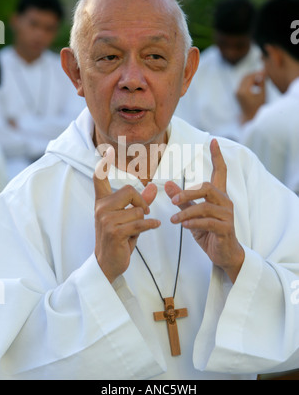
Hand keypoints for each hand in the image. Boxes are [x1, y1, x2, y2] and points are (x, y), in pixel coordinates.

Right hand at [93, 147, 159, 282]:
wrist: (107, 264)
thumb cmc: (119, 239)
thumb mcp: (129, 218)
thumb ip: (141, 201)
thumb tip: (154, 186)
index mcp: (102, 202)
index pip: (99, 179)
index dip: (103, 165)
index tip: (106, 152)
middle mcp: (101, 208)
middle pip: (130, 191)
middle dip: (142, 203)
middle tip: (144, 214)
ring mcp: (106, 219)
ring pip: (138, 209)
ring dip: (143, 220)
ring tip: (136, 230)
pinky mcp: (115, 231)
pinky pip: (140, 222)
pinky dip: (150, 225)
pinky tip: (154, 226)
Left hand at [164, 139, 243, 282]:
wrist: (224, 254)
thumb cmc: (209, 231)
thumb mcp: (192, 213)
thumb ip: (182, 199)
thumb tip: (167, 184)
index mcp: (218, 196)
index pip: (220, 171)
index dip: (217, 156)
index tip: (213, 141)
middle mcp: (225, 202)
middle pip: (207, 187)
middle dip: (187, 192)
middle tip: (173, 201)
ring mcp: (227, 215)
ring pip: (205, 206)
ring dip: (186, 212)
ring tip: (173, 220)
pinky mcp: (226, 228)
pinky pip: (207, 222)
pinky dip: (193, 223)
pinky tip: (183, 225)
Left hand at [236, 71, 265, 122]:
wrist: (250, 118)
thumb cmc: (258, 108)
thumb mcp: (262, 95)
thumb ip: (262, 83)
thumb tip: (263, 72)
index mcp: (244, 92)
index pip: (250, 77)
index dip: (258, 73)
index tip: (265, 72)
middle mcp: (238, 91)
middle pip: (246, 77)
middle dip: (254, 74)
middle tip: (264, 74)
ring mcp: (236, 92)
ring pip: (244, 79)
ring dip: (252, 78)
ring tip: (262, 81)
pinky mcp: (237, 93)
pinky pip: (243, 84)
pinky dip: (249, 82)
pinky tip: (257, 85)